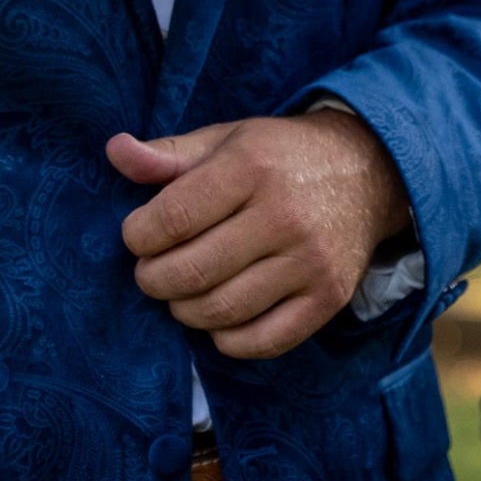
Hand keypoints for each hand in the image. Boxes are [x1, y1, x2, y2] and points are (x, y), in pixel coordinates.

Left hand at [106, 111, 409, 359]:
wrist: (365, 172)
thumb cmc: (278, 156)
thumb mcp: (225, 139)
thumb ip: (168, 154)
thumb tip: (115, 152)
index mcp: (251, 166)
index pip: (175, 216)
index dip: (139, 236)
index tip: (135, 237)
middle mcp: (284, 215)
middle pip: (194, 271)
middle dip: (154, 279)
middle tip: (150, 272)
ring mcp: (310, 261)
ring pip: (224, 310)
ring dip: (185, 310)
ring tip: (180, 293)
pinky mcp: (329, 298)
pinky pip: (265, 340)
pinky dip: (228, 340)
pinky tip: (218, 318)